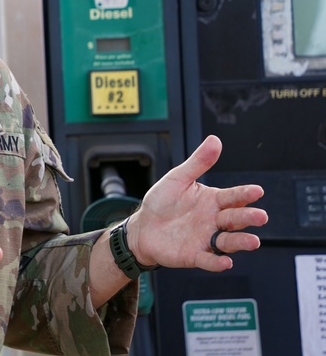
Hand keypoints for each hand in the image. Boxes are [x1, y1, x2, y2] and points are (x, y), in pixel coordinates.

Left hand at [127, 135, 267, 272]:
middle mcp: (214, 221)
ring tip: (253, 241)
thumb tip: (214, 140)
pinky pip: (208, 260)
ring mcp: (206, 239)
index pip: (233, 197)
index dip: (244, 194)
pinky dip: (217, 262)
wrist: (142, 227)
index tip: (256, 191)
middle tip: (260, 216)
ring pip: (228, 242)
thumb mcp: (178, 178)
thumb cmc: (161, 202)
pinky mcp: (195, 255)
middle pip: (235, 219)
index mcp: (213, 201)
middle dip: (248, 218)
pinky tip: (225, 262)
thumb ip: (198, 163)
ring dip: (241, 242)